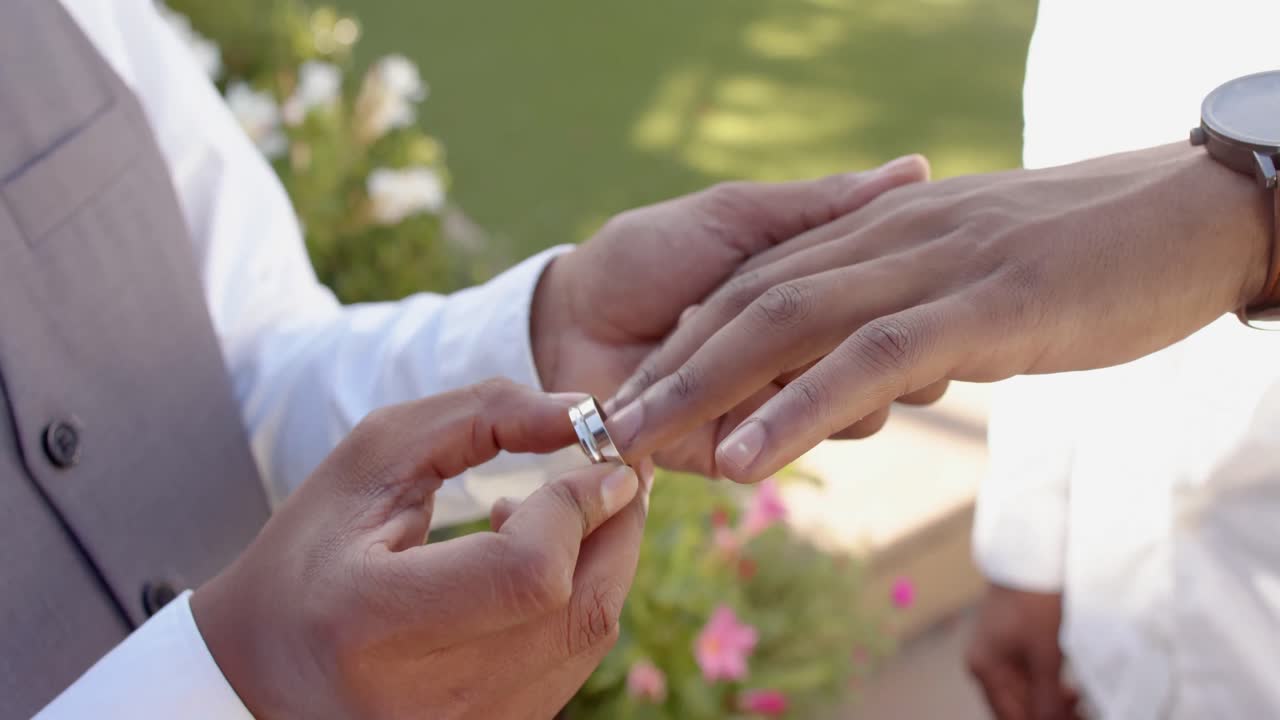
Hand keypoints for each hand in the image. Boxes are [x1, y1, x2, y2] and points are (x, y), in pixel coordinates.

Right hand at [190, 379, 652, 719]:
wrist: (262, 673)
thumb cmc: (313, 551)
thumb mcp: (372, 458)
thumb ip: (480, 417)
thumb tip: (583, 414)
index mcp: (371, 619)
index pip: (527, 572)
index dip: (578, 507)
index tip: (598, 457)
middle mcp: (421, 698)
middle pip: (579, 609)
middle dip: (616, 524)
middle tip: (610, 471)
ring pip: (588, 638)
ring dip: (603, 559)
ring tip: (559, 512)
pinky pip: (573, 665)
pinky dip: (578, 601)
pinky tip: (538, 567)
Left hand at [531, 157, 930, 472]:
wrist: (569, 316)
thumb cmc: (646, 253)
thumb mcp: (736, 216)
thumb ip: (821, 206)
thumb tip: (918, 168)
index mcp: (808, 294)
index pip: (887, 301)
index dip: (894, 288)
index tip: (896, 266)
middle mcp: (801, 353)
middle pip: (884, 363)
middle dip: (861, 344)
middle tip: (814, 321)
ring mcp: (774, 404)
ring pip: (852, 412)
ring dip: (819, 384)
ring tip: (761, 354)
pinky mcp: (739, 450)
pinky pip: (788, 450)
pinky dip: (777, 425)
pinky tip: (746, 391)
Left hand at [607, 142, 1271, 481]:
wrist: (1185, 203)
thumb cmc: (1088, 243)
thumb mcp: (974, 268)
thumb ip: (907, 296)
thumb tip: (883, 355)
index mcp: (879, 231)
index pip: (765, 285)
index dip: (699, 342)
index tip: (647, 396)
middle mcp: (882, 241)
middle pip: (748, 303)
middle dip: (672, 367)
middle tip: (606, 429)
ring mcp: (921, 268)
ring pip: (784, 325)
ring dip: (703, 388)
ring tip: (634, 445)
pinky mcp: (972, 307)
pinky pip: (862, 359)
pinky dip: (795, 405)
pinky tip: (743, 454)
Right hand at [966, 585, 1076, 719]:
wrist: (1031, 557)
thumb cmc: (1034, 599)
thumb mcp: (1045, 654)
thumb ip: (1047, 697)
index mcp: (984, 668)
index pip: (1011, 717)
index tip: (1074, 719)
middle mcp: (984, 663)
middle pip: (1016, 707)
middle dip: (1049, 714)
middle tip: (1083, 713)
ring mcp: (996, 653)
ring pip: (1024, 694)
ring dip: (1051, 702)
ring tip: (1081, 703)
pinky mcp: (1010, 642)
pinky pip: (1027, 677)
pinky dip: (1048, 686)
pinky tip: (1070, 688)